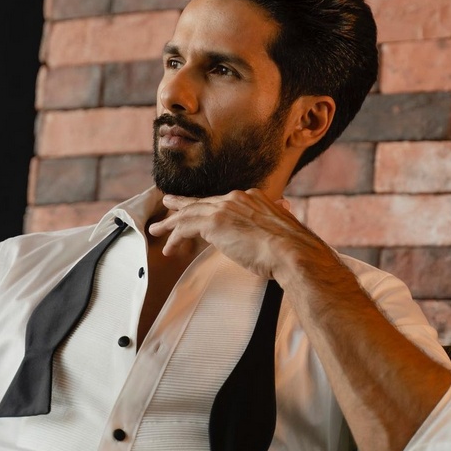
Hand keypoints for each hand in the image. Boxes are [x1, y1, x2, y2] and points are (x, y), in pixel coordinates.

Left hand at [148, 189, 320, 279]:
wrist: (293, 252)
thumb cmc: (292, 249)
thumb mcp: (284, 229)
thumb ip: (279, 219)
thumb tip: (285, 208)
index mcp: (253, 198)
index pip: (223, 202)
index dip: (208, 208)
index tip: (201, 212)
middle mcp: (237, 198)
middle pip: (203, 202)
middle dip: (184, 205)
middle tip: (169, 204)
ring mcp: (224, 208)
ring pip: (189, 213)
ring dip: (171, 223)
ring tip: (157, 230)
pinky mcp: (214, 222)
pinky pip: (185, 227)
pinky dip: (174, 236)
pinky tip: (168, 247)